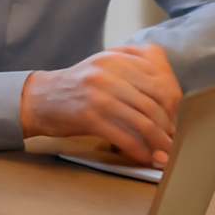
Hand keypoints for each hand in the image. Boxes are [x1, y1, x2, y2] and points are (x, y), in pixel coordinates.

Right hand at [21, 44, 181, 166]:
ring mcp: (99, 93)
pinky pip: (123, 135)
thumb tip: (168, 98)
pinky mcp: (89, 116)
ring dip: (157, 141)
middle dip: (168, 123)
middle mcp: (109, 72)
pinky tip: (144, 156)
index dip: (172, 102)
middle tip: (173, 138)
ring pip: (142, 120)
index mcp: (117, 58)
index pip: (158, 78)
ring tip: (164, 153)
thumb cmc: (76, 87)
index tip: (175, 117)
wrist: (39, 98)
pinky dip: (137, 149)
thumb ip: (132, 72)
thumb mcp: (103, 67)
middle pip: (154, 100)